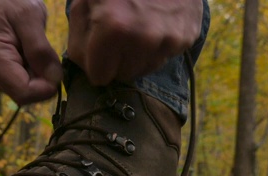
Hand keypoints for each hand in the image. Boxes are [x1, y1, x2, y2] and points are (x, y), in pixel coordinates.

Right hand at [0, 0, 62, 104]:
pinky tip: (25, 56)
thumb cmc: (12, 2)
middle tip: (43, 54)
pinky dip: (29, 75)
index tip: (57, 71)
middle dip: (40, 79)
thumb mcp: (31, 16)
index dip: (45, 87)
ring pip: (23, 91)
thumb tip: (54, 80)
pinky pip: (19, 86)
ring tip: (30, 50)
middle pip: (23, 93)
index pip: (22, 92)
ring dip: (35, 76)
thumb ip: (41, 49)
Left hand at [68, 0, 202, 85]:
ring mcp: (170, 39)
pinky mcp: (187, 38)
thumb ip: (79, 39)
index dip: (96, 61)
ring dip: (138, 55)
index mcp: (114, 29)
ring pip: (145, 70)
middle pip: (122, 76)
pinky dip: (157, 46)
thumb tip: (86, 68)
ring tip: (137, 25)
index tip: (99, 42)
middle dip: (117, 60)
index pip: (99, 77)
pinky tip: (155, 23)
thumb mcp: (86, 2)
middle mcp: (145, 38)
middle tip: (119, 32)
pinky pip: (164, 57)